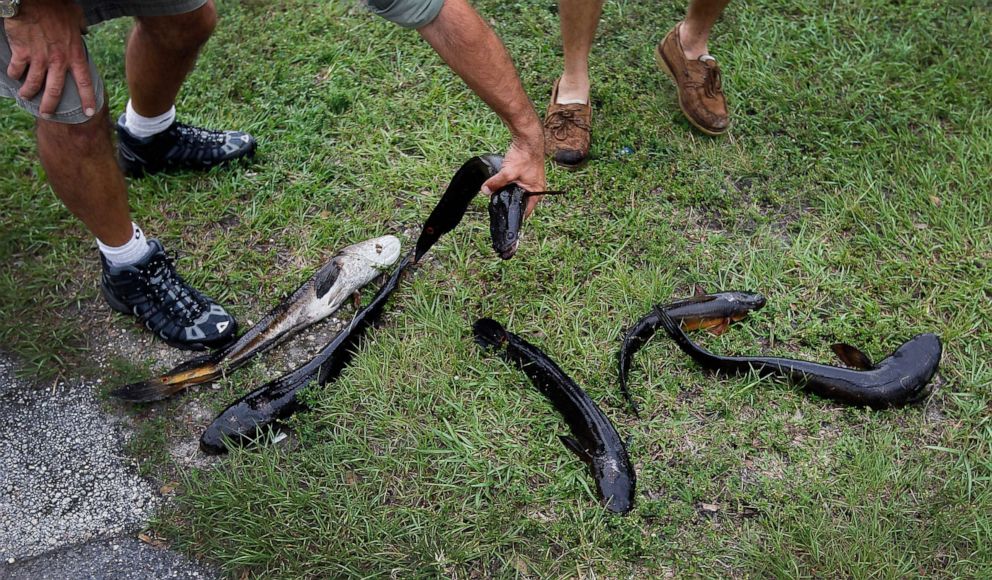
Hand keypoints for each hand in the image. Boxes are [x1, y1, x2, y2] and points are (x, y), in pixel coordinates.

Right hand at [4, 0, 94, 118]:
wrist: (35, 0)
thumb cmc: (57, 6)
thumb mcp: (76, 17)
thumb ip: (81, 28)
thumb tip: (84, 31)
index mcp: (74, 54)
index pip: (85, 82)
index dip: (88, 99)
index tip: (89, 112)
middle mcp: (58, 60)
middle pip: (55, 90)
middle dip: (51, 105)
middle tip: (47, 114)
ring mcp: (39, 58)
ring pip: (33, 83)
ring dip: (28, 92)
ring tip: (25, 96)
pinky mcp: (21, 52)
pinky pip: (16, 69)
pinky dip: (14, 74)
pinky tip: (13, 76)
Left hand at [482, 133, 545, 217]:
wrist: (528, 140)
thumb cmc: (525, 157)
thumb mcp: (508, 173)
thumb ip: (496, 183)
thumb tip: (485, 191)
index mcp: (537, 193)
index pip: (525, 211)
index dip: (514, 214)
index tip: (503, 216)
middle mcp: (536, 189)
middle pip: (520, 201)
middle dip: (508, 201)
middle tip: (497, 203)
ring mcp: (531, 181)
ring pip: (516, 192)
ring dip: (508, 192)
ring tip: (499, 192)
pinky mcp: (526, 174)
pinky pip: (516, 184)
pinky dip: (509, 184)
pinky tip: (502, 182)